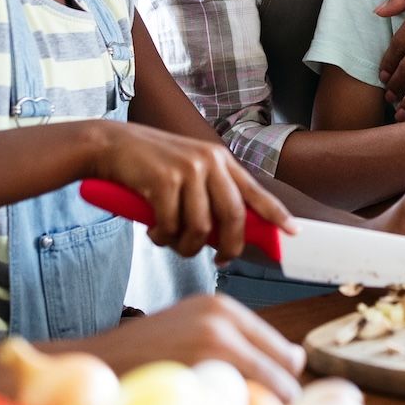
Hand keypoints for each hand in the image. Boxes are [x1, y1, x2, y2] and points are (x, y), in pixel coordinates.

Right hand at [70, 294, 304, 397]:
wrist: (96, 364)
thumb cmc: (145, 353)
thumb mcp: (193, 329)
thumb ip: (237, 340)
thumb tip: (296, 360)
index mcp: (225, 308)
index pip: (285, 354)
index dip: (281, 383)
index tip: (268, 401)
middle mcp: (223, 320)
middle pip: (285, 373)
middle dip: (279, 399)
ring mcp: (212, 344)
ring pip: (272, 391)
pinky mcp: (199, 371)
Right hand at [88, 124, 293, 262]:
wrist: (111, 144)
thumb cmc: (149, 165)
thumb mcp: (188, 171)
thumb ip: (209, 196)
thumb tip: (227, 239)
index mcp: (219, 160)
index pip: (255, 191)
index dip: (275, 214)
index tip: (292, 232)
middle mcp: (209, 161)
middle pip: (234, 217)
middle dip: (230, 247)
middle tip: (220, 260)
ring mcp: (188, 169)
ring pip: (201, 228)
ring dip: (185, 245)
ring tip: (171, 240)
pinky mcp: (164, 180)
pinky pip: (171, 226)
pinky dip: (162, 237)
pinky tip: (154, 231)